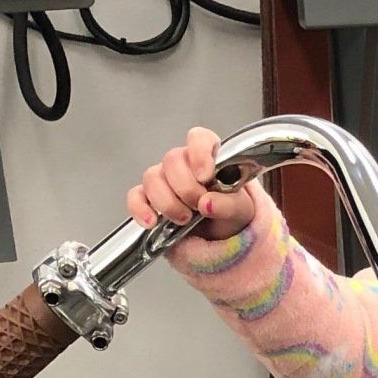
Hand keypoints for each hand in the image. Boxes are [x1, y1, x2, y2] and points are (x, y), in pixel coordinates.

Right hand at [127, 126, 255, 239]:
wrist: (218, 239)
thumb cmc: (229, 215)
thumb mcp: (241, 211)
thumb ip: (230, 204)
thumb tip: (207, 203)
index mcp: (208, 157)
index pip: (199, 138)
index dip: (200, 153)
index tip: (205, 176)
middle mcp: (183, 164)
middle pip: (171, 159)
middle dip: (186, 188)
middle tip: (198, 207)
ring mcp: (163, 180)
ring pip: (152, 177)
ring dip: (167, 202)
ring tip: (184, 219)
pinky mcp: (148, 199)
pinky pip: (135, 196)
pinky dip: (141, 209)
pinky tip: (151, 222)